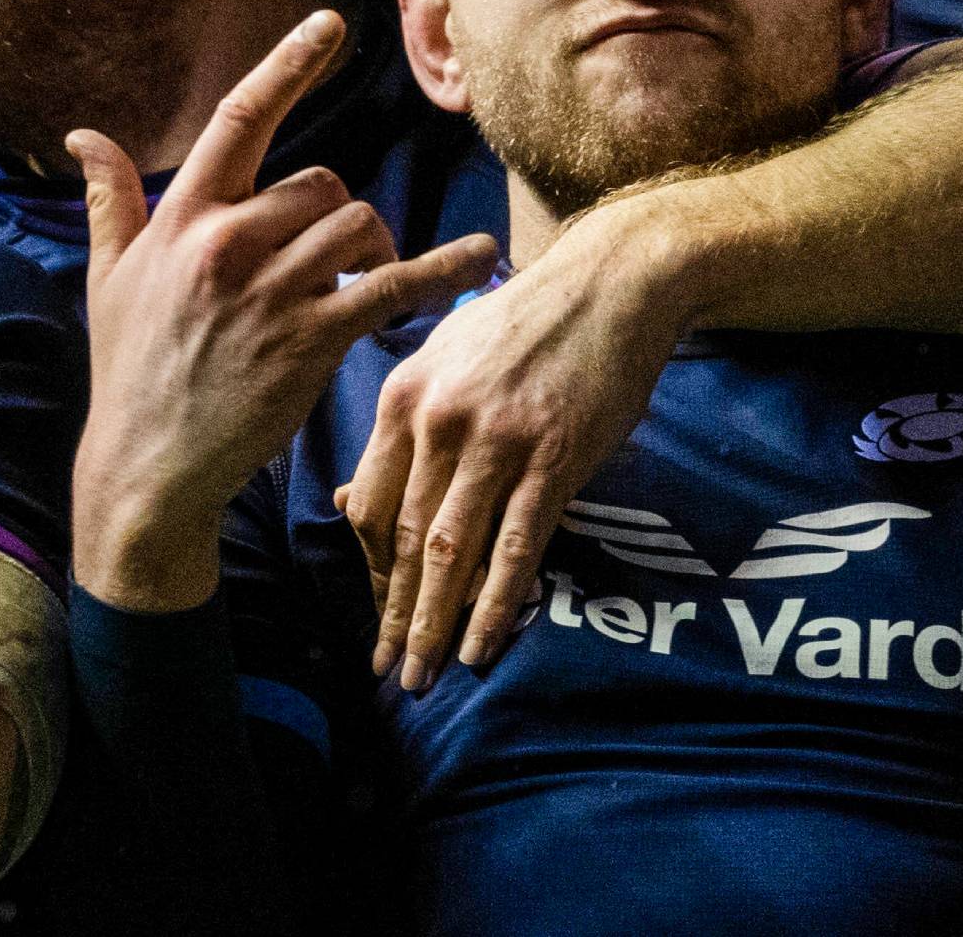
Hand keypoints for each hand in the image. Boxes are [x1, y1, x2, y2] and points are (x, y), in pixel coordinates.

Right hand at [69, 11, 497, 610]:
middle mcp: (228, 243)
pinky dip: (443, 270)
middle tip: (332, 258)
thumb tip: (82, 136)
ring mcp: (273, 291)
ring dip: (373, 245)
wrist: (148, 464)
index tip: (331, 23)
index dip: (289, 64)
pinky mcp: (313, 338)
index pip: (240, 118)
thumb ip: (110, 201)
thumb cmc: (131, 369)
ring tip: (358, 280)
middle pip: (321, 181)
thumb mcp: (109, 278)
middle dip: (335, 212)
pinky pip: (393, 284)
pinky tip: (482, 257)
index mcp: (183, 219)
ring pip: (357, 222)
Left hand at [336, 212, 684, 689]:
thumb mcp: (445, 357)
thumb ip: (400, 428)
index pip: (370, 506)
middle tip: (386, 673)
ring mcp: (497, 442)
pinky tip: (481, 647)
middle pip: (401, 540)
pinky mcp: (554, 458)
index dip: (370, 574)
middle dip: (392, 616)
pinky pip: (516, 546)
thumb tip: (349, 497)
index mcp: (404, 396)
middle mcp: (440, 422)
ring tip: (422, 679)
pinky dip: (496, 605)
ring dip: (432, 625)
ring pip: (450, 553)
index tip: (377, 616)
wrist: (613, 282)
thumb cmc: (529, 320)